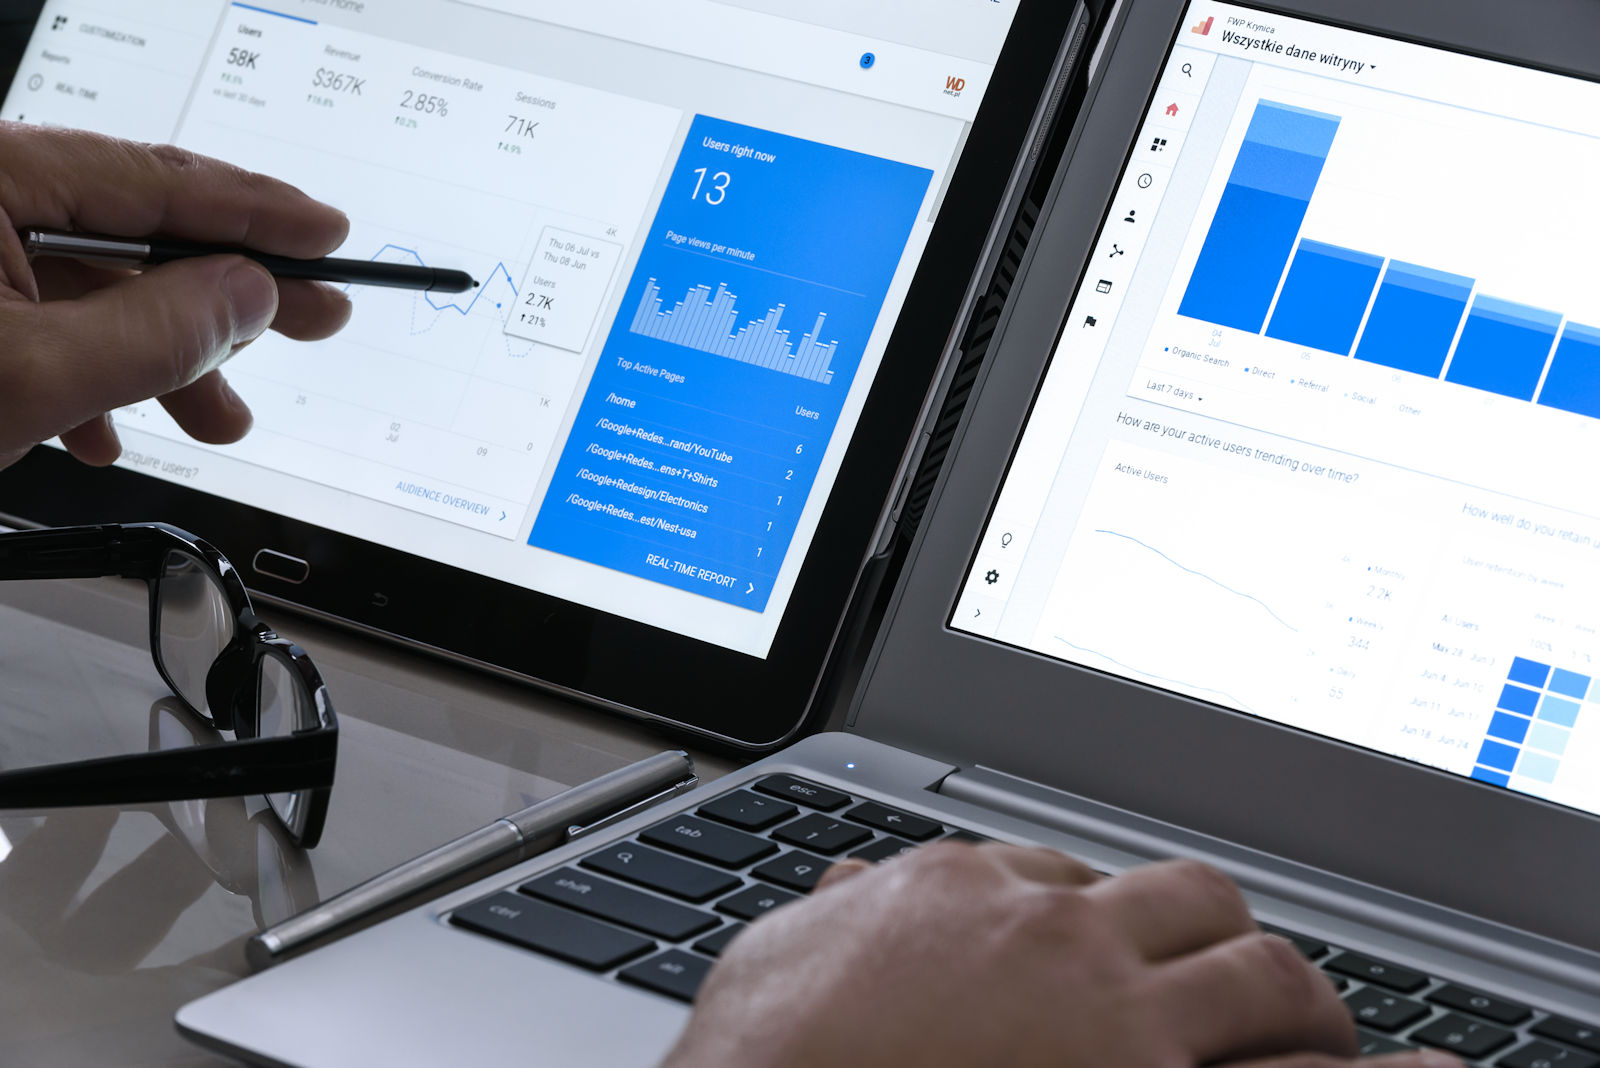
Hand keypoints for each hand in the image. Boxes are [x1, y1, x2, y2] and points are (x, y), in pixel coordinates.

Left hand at [0, 122, 352, 468]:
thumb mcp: (36, 373)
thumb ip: (157, 332)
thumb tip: (250, 295)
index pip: (157, 179)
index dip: (257, 212)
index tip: (325, 235)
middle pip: (134, 230)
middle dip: (222, 297)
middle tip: (312, 317)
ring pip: (92, 283)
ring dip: (160, 356)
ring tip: (213, 414)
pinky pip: (42, 311)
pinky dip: (87, 367)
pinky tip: (104, 421)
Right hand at [663, 843, 1461, 1067]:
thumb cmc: (757, 1058)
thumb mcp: (775, 961)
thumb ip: (830, 918)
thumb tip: (845, 890)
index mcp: (960, 890)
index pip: (1068, 874)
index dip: (1109, 919)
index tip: (1121, 954)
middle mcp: (1048, 931)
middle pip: (1185, 899)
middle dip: (1224, 935)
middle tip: (1245, 977)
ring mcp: (1107, 1011)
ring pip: (1256, 970)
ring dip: (1298, 1001)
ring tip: (1318, 1031)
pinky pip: (1277, 1065)